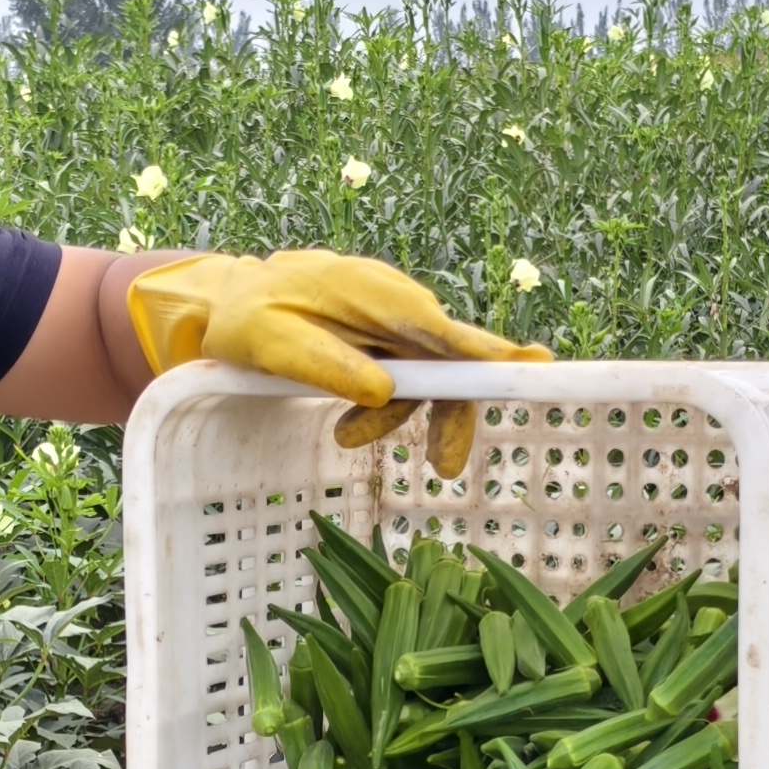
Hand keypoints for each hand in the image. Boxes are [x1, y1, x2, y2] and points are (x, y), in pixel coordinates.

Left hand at [128, 250, 547, 407]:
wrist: (229, 298)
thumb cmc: (247, 318)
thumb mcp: (273, 345)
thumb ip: (327, 365)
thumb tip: (384, 390)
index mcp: (376, 298)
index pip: (445, 332)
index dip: (494, 354)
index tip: (538, 366)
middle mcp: (397, 302)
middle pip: (451, 360)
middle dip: (450, 414)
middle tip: (441, 469)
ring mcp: (393, 317)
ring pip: (428, 374)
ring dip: (397, 416)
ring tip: (345, 437)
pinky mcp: (385, 333)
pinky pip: (406, 373)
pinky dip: (386, 405)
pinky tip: (348, 424)